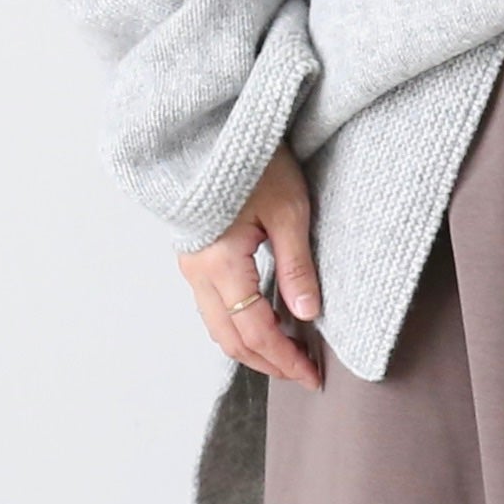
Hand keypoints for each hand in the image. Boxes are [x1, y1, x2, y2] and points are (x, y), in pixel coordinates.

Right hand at [178, 144, 322, 389]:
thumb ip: (297, 266)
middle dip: (268, 362)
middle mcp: (198, 272)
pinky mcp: (194, 257)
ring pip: (219, 327)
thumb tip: (308, 314)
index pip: (256, 332)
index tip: (313, 376)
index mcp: (220, 264)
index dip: (285, 359)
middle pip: (231, 340)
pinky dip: (240, 325)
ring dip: (252, 347)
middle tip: (304, 373)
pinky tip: (267, 322)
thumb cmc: (254, 161)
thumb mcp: (288, 211)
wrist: (212, 128)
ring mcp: (191, 266)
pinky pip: (213, 307)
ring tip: (289, 353)